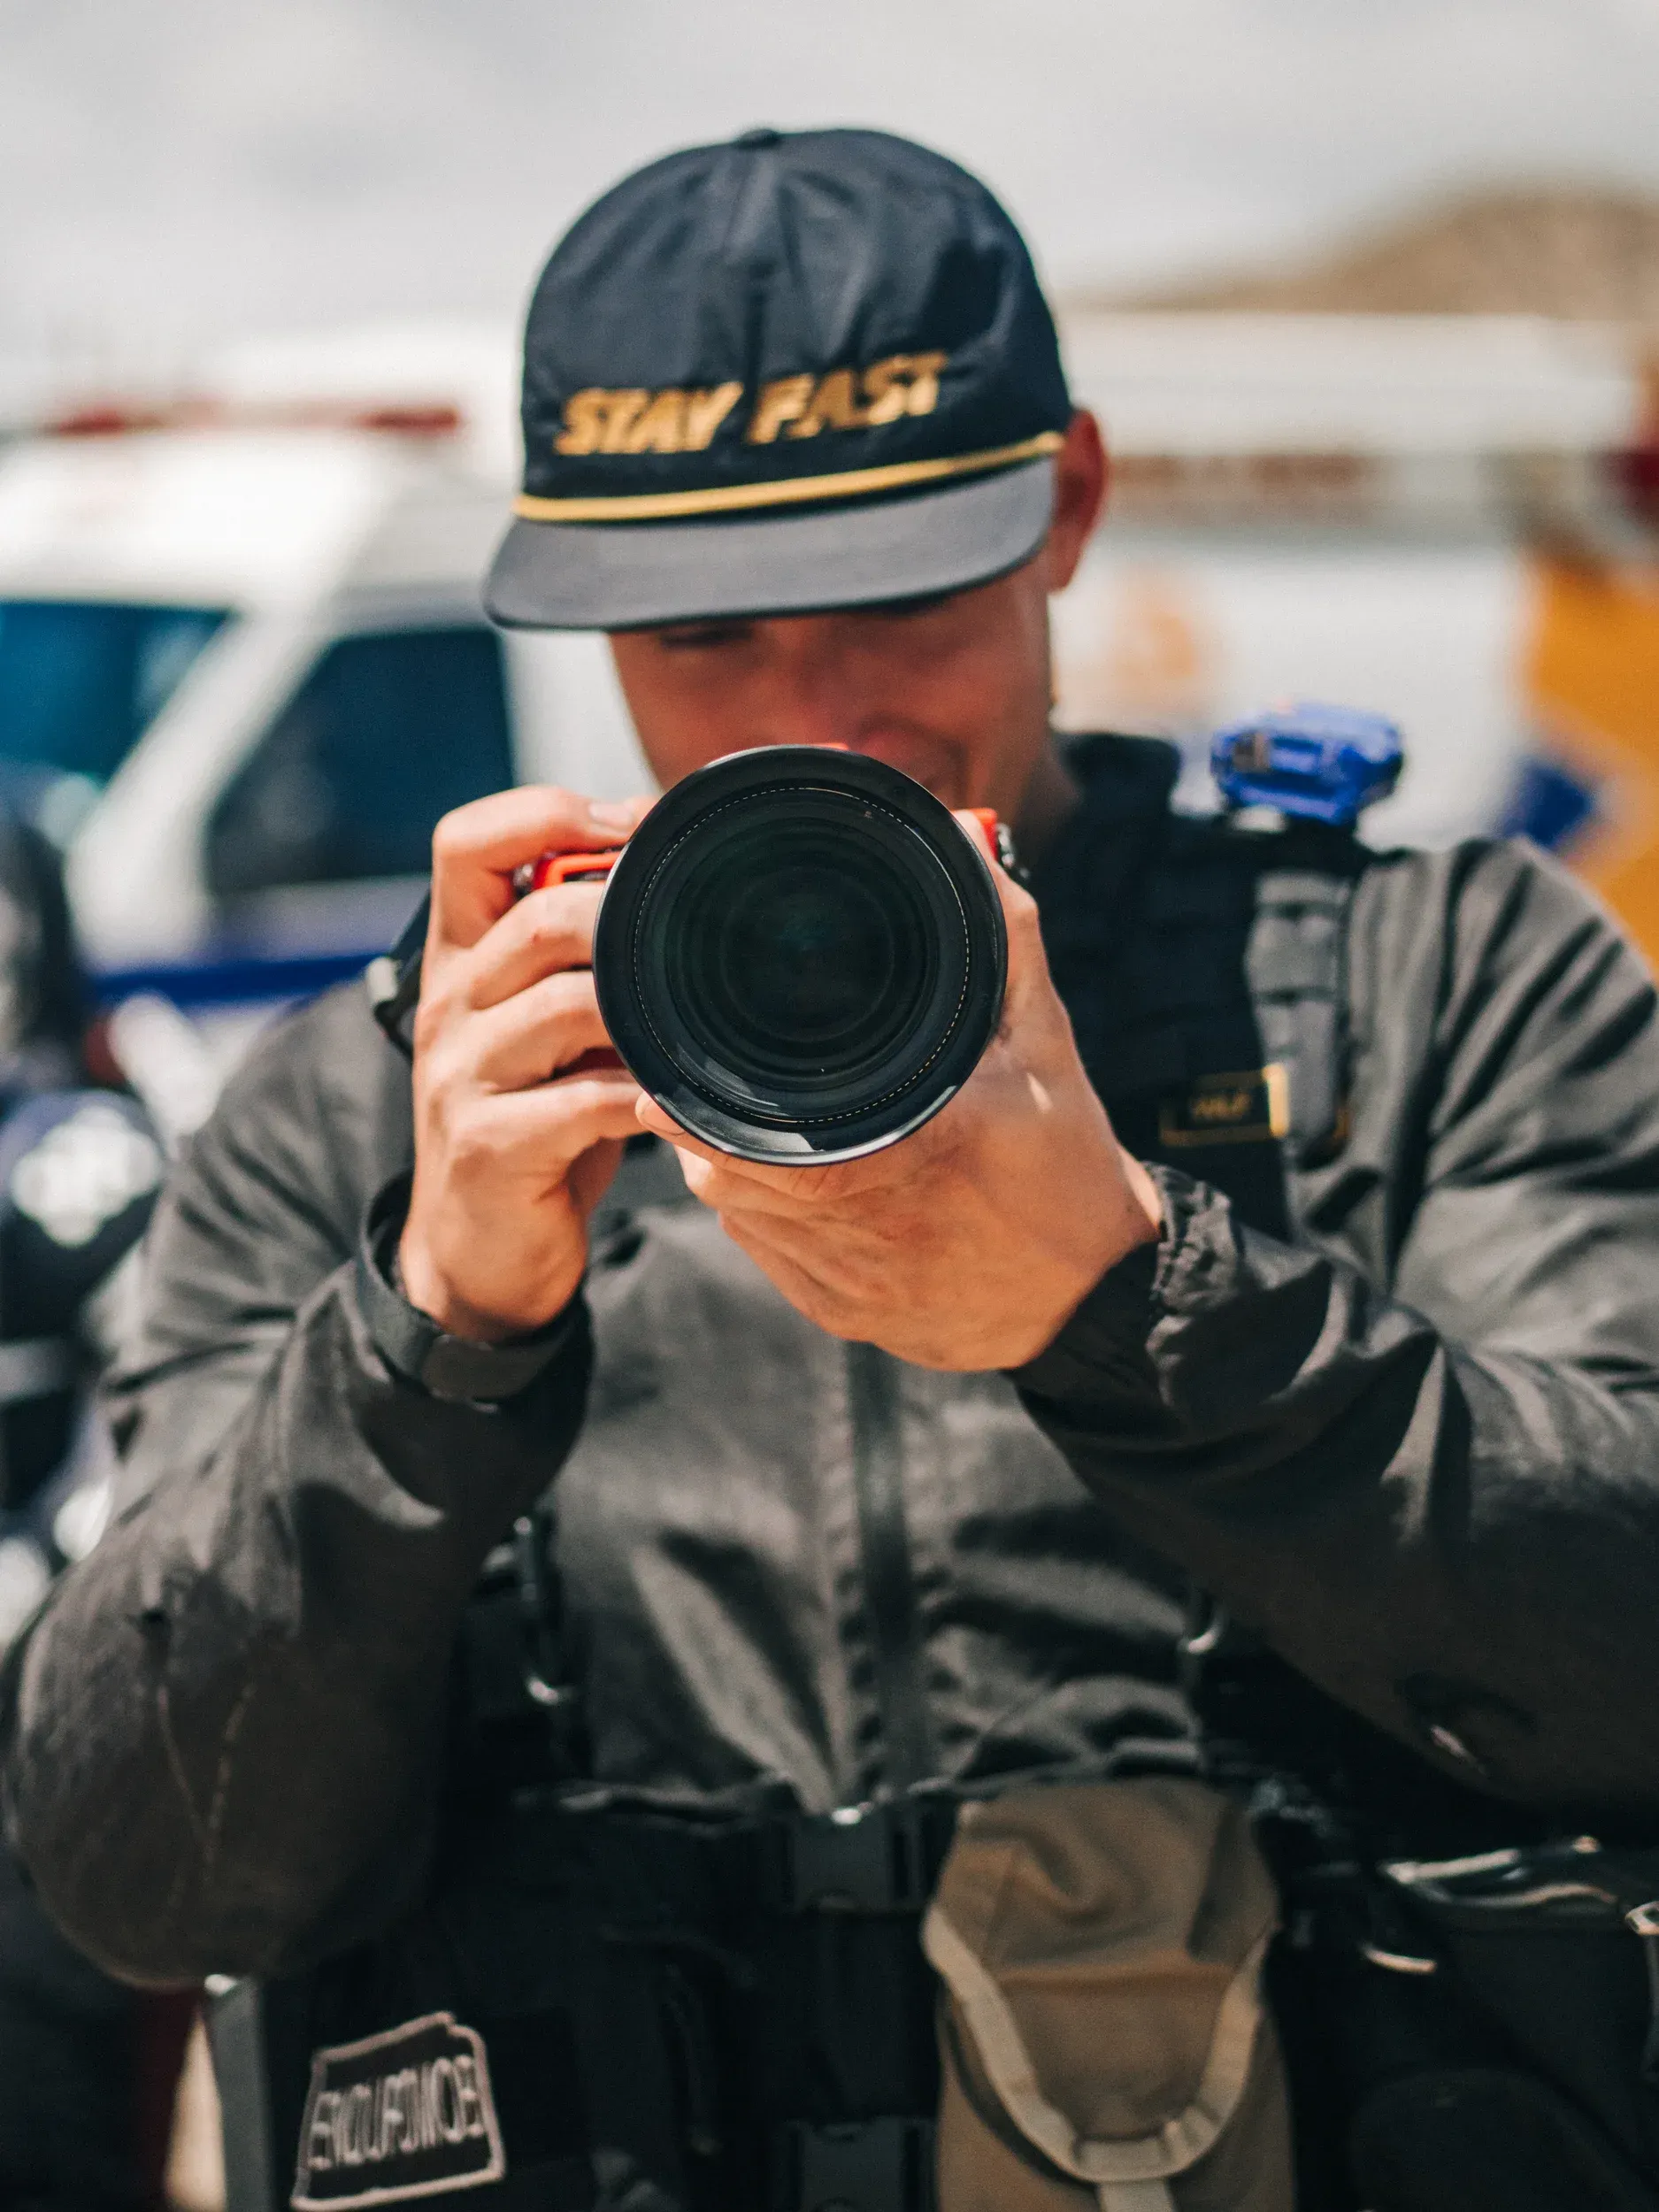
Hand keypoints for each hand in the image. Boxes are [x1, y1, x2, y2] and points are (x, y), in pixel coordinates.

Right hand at [399, 786, 652, 1342]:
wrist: (475, 1248)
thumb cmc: (535, 1117)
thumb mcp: (548, 1024)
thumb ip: (588, 959)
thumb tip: (685, 879)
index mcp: (459, 957)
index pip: (465, 842)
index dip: (548, 812)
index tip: (634, 823)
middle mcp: (450, 1004)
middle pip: (538, 917)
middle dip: (629, 914)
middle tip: (699, 930)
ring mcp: (463, 1076)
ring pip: (567, 1005)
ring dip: (648, 1009)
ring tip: (701, 1018)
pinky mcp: (489, 1146)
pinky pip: (584, 1103)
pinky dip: (647, 1095)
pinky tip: (683, 1098)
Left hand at [637, 820, 1161, 1369]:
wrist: (1097, 1300)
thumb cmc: (1069, 1164)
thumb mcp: (1047, 1042)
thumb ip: (1006, 937)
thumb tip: (966, 840)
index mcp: (914, 1152)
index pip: (761, 1141)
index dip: (700, 1111)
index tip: (669, 1074)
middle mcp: (870, 1226)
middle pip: (729, 1176)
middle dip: (705, 1126)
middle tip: (702, 1082)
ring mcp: (850, 1281)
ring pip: (739, 1220)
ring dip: (726, 1170)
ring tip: (742, 1123)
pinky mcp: (842, 1316)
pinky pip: (766, 1260)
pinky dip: (759, 1217)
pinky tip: (783, 1184)